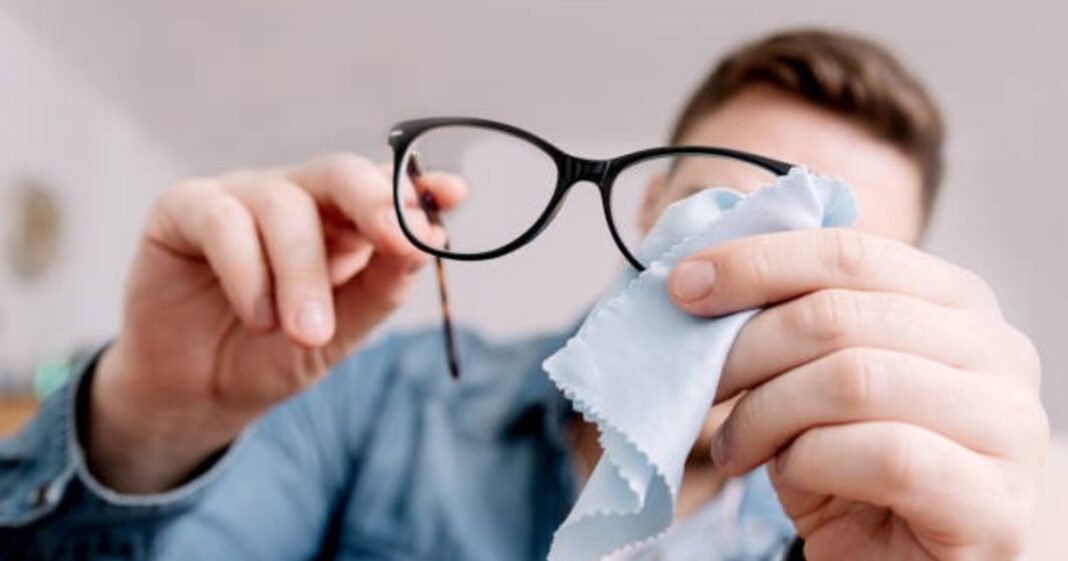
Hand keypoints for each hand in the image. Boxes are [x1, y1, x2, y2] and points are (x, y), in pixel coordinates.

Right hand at [91, 154, 462, 492]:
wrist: (200, 392)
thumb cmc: (276, 354)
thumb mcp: (343, 331)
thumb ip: (382, 287)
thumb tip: (427, 242)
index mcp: (343, 221)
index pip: (385, 190)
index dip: (417, 188)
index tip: (454, 195)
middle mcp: (297, 197)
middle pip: (340, 173)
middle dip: (374, 204)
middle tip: (397, 242)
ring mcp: (241, 196)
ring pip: (284, 206)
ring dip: (303, 274)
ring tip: (307, 333)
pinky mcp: (185, 208)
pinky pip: (223, 220)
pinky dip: (247, 272)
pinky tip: (256, 317)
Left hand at [669, 229, 1047, 560]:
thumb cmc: (853, 466)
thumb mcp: (814, 379)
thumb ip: (788, 323)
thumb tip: (697, 279)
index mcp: (955, 301)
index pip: (848, 253)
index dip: (756, 263)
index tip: (683, 286)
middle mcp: (997, 350)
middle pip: (838, 315)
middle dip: (747, 348)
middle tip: (703, 385)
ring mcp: (1006, 425)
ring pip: (853, 379)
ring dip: (768, 412)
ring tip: (736, 446)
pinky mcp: (992, 500)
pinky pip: (883, 454)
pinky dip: (810, 460)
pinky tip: (788, 475)